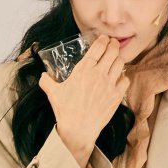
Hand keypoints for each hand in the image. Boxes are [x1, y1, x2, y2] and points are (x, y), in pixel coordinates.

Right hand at [38, 34, 127, 163]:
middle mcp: (98, 74)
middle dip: (114, 45)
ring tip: (116, 58)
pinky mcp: (116, 96)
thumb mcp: (52, 93)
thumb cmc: (65, 110)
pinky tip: (119, 78)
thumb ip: (47, 81)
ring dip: (118, 59)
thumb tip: (43, 76)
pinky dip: (123, 76)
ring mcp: (109, 84)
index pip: (97, 48)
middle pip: (112, 52)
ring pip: (120, 64)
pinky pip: (125, 80)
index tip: (104, 38)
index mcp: (83, 70)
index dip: (102, 40)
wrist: (79, 129)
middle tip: (113, 44)